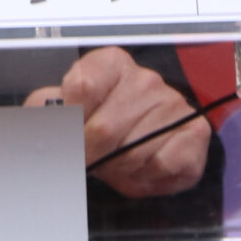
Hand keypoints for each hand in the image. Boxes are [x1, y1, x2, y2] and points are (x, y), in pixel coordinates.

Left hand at [26, 46, 218, 198]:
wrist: (136, 152)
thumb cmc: (96, 130)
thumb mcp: (61, 116)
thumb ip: (46, 113)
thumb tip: (45, 124)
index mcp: (110, 64)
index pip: (82, 86)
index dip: (71, 121)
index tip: (71, 134)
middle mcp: (145, 78)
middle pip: (105, 128)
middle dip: (93, 155)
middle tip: (93, 160)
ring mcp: (173, 103)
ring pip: (134, 150)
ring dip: (119, 169)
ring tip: (118, 164)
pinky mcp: (195, 132)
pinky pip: (164, 163)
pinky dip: (148, 176)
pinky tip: (143, 168)